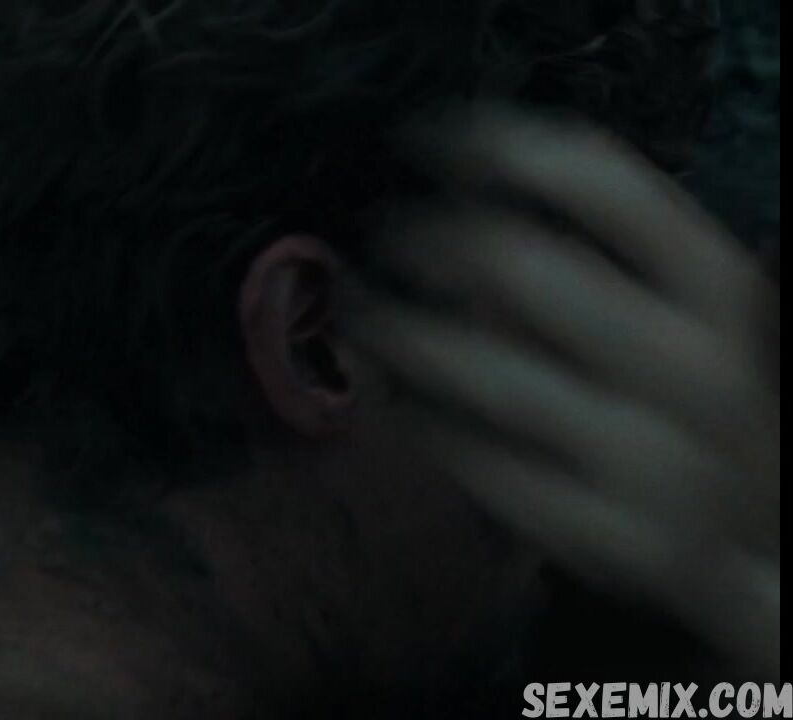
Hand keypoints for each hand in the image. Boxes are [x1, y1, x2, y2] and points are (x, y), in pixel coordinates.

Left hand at [344, 108, 779, 676]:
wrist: (761, 545)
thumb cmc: (692, 406)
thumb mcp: (682, 320)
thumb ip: (598, 264)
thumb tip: (462, 218)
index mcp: (715, 290)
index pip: (605, 183)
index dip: (505, 147)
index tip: (432, 141)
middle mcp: (693, 367)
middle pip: (522, 266)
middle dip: (428, 240)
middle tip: (384, 236)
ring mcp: (653, 460)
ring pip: (486, 372)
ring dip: (401, 332)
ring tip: (361, 313)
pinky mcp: (607, 534)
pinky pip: (482, 464)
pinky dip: (427, 424)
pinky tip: (400, 405)